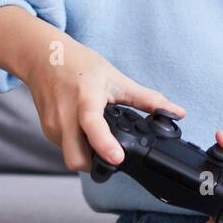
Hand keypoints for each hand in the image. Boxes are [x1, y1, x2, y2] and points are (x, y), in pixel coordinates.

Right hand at [23, 36, 185, 173]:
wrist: (45, 57)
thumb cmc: (81, 66)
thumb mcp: (117, 79)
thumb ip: (147, 99)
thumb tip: (177, 112)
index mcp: (85, 98)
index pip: (91, 125)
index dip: (104, 144)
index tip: (117, 158)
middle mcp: (65, 115)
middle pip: (75, 157)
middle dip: (95, 165)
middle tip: (114, 155)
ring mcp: (52, 125)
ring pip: (70, 156)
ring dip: (87, 156)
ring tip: (102, 140)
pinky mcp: (47, 131)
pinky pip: (65, 149)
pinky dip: (79, 147)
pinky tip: (88, 134)